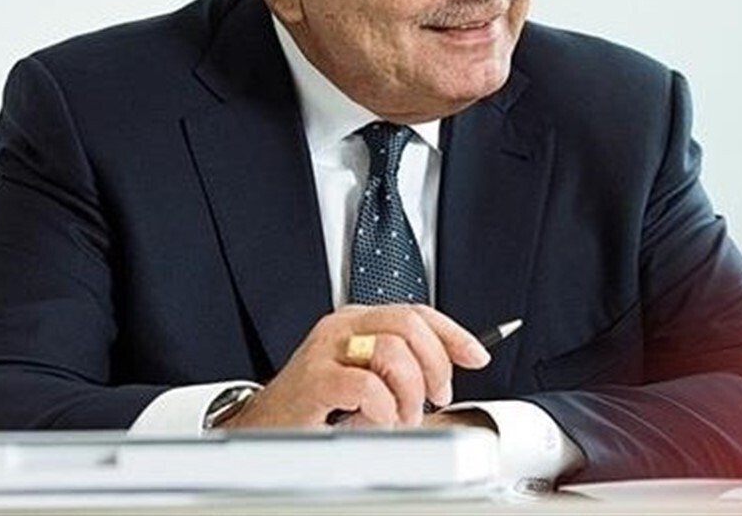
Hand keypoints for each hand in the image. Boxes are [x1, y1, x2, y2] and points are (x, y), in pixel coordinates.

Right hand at [218, 304, 489, 429]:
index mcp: (355, 321)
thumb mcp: (366, 379)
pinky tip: (374, 421)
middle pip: (410, 325)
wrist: (265, 429)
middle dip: (435, 366)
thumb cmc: (316, 407)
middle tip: (433, 400)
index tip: (477, 355)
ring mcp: (325, 351)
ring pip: (393, 352)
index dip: (452, 333)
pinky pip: (367, 386)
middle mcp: (341, 327)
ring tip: (398, 418)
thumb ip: (400, 367)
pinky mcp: (314, 380)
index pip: (415, 311)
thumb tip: (448, 368)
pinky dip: (382, 410)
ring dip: (408, 395)